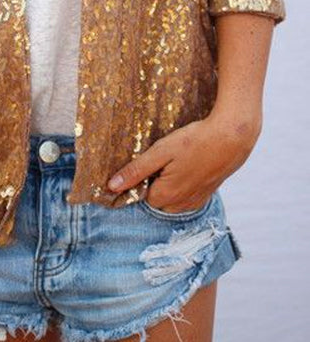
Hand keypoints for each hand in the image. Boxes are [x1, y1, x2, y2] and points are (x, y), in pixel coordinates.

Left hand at [106, 113, 261, 212]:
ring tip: (180, 159)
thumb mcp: (160, 152)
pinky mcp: (207, 195)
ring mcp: (195, 202)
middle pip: (156, 198)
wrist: (232, 138)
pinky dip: (184, 183)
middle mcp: (180, 206)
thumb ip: (135, 171)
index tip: (152, 159)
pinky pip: (186, 195)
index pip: (140, 194)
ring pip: (171, 198)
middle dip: (156, 180)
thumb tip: (111, 187)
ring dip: (170, 183)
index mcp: (165, 197)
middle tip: (167, 157)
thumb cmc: (194, 141)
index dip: (143, 176)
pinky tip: (191, 164)